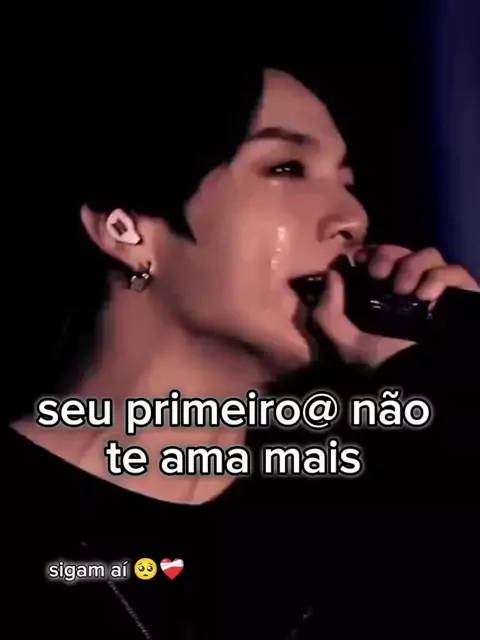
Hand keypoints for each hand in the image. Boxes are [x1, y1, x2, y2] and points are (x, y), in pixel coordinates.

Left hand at [313, 245, 478, 368]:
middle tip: (376, 273)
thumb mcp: (347, 344)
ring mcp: (438, 289)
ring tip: (401, 290)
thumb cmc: (383, 366)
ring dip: (410, 265)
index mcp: (384, 294)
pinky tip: (425, 296)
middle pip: (401, 251)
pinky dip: (438, 277)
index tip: (357, 259)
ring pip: (429, 254)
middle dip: (385, 254)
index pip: (379, 257)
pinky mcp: (461, 295)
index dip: (369, 252)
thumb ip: (328, 313)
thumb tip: (331, 273)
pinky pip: (455, 271)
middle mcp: (411, 287)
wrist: (419, 384)